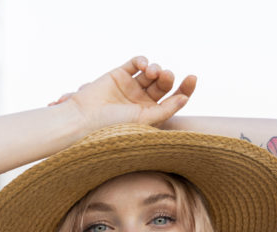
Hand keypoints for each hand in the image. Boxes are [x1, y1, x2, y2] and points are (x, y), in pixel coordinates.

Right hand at [48, 56, 196, 131]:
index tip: (192, 78)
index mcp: (151, 115)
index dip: (185, 88)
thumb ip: (166, 110)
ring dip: (157, 68)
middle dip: (168, 77)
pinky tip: (143, 65)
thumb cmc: (114, 127)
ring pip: (152, 72)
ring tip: (152, 72)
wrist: (84, 120)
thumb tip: (185, 98)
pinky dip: (143, 60)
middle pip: (164, 84)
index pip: (174, 99)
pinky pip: (136, 63)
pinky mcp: (119, 75)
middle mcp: (142, 101)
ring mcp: (131, 87)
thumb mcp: (145, 121)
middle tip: (164, 76)